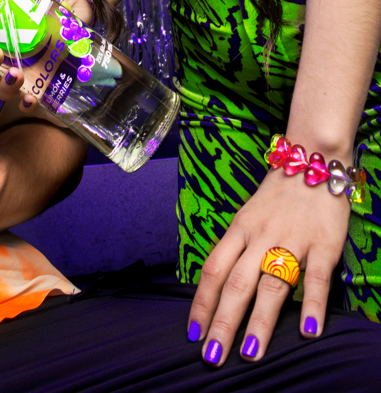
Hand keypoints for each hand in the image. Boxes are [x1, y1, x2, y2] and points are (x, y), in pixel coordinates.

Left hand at [188, 166, 350, 364]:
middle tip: (213, 357)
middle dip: (223, 322)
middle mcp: (261, 236)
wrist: (312, 160)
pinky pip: (317, 277)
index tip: (193, 333)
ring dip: (260, 322)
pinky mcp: (324, 244)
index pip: (214, 269)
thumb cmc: (277, 196)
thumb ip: (237, 249)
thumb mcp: (248, 216)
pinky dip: (312, 304)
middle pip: (237, 283)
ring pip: (272, 284)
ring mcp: (292, 240)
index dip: (202, 302)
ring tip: (250, 354)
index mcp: (239, 229)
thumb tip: (218, 287)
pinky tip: (308, 331)